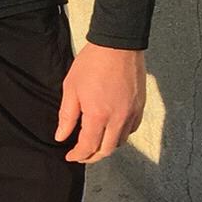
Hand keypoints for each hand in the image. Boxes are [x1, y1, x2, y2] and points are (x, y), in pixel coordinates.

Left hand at [54, 44, 145, 164]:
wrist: (117, 45)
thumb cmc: (92, 64)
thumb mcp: (71, 88)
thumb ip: (67, 116)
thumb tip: (61, 136)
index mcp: (98, 116)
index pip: (88, 147)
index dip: (78, 155)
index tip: (70, 156)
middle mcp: (118, 119)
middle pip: (106, 150)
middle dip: (92, 156)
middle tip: (81, 154)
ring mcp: (132, 113)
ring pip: (120, 142)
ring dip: (107, 147)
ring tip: (95, 142)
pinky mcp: (140, 106)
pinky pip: (131, 129)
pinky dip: (120, 135)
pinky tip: (112, 130)